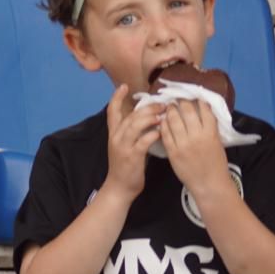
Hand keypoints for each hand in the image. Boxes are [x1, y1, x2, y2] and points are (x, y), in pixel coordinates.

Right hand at [104, 86, 162, 200]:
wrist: (119, 188)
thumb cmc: (125, 166)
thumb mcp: (125, 146)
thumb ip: (133, 132)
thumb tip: (149, 117)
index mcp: (114, 134)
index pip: (112, 111)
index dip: (116, 97)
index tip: (124, 86)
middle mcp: (116, 137)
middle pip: (130, 115)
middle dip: (146, 107)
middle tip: (161, 103)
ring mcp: (123, 147)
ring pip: (135, 125)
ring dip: (150, 117)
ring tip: (162, 114)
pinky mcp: (132, 156)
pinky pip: (143, 141)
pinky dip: (153, 134)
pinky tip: (161, 131)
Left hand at [159, 98, 230, 200]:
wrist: (209, 184)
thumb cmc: (216, 164)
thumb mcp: (218, 142)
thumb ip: (210, 127)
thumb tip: (202, 111)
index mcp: (210, 133)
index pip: (204, 109)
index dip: (198, 100)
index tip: (194, 97)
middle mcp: (197, 136)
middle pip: (187, 111)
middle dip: (182, 102)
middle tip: (178, 99)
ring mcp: (183, 144)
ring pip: (173, 119)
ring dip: (170, 110)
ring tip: (169, 107)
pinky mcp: (173, 152)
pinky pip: (165, 133)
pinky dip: (164, 125)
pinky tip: (163, 121)